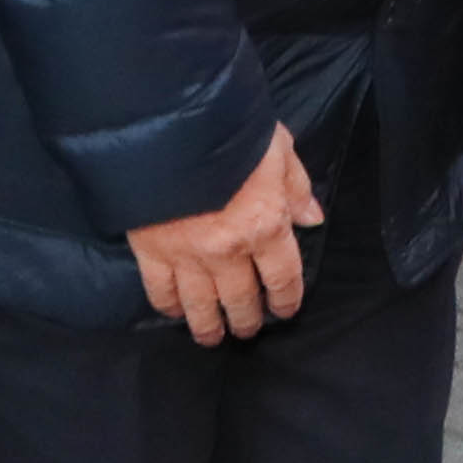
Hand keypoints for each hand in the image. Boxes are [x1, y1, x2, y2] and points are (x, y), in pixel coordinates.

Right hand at [127, 126, 322, 345]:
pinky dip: (169, 307)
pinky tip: (176, 313)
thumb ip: (296, 186)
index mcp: (266, 225)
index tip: (286, 310)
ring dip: (209, 326)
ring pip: (201, 305)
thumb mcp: (278, 148)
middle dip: (247, 319)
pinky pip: (160, 291)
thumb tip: (312, 219)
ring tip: (214, 337)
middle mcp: (228, 250)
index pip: (284, 276)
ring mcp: (187, 256)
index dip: (287, 299)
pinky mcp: (150, 253)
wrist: (169, 125)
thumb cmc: (232, 131)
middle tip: (248, 330)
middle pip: (242, 298)